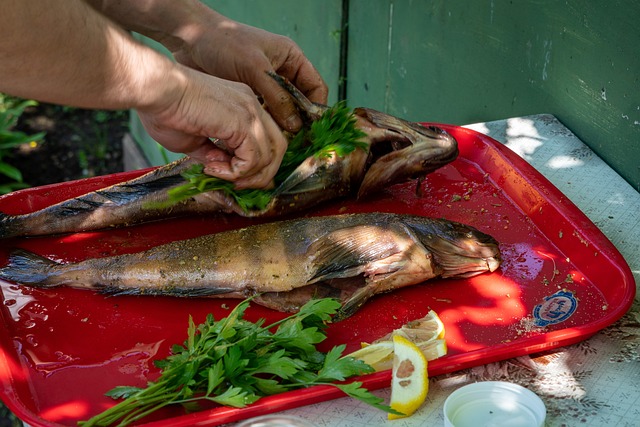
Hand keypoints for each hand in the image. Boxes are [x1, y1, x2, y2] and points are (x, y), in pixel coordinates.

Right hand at [137, 65, 286, 188]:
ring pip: (269, 156)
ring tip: (217, 173)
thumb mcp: (195, 140)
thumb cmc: (164, 110)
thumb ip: (214, 153)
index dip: (256, 165)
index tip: (233, 176)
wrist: (154, 91)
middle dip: (260, 174)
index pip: (266, 140)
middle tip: (237, 184)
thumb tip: (222, 168)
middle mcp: (252, 105)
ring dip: (246, 175)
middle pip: (277, 148)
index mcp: (243, 105)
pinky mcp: (243, 121)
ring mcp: (250, 111)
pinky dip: (236, 172)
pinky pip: (253, 159)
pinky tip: (213, 168)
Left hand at [170, 12, 328, 132]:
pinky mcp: (250, 95)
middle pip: (300, 103)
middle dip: (298, 122)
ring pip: (282, 112)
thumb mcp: (254, 68)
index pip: (316, 88)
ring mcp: (266, 85)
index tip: (312, 130)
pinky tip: (259, 138)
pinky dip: (264, 126)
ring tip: (275, 144)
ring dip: (280, 127)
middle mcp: (282, 72)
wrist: (190, 40)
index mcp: (291, 59)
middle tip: (293, 143)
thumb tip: (295, 125)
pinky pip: (264, 115)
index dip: (316, 109)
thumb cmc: (224, 44)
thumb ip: (277, 97)